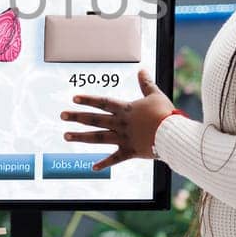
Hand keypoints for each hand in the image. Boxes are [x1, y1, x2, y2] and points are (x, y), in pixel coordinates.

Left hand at [60, 69, 175, 169]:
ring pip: (98, 138)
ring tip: (66, 136)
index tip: (74, 98)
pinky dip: (104, 163)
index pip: (103, 102)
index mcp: (126, 109)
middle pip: (95, 119)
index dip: (88, 100)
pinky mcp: (130, 151)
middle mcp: (120, 123)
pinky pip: (115, 159)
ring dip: (81, 137)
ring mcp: (123, 138)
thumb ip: (146, 83)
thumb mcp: (155, 95)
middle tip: (62, 115)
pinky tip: (93, 167)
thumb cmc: (166, 113)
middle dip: (77, 116)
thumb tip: (141, 69)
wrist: (173, 134)